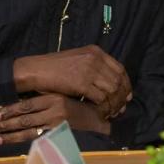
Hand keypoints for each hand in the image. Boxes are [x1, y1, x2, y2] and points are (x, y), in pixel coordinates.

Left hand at [0, 93, 110, 145]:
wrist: (101, 120)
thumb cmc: (83, 109)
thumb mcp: (65, 98)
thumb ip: (49, 100)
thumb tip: (27, 104)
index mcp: (54, 98)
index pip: (27, 103)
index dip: (10, 108)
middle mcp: (53, 109)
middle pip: (23, 116)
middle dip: (5, 121)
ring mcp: (55, 122)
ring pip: (27, 128)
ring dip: (8, 133)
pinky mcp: (58, 133)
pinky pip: (35, 137)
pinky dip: (19, 139)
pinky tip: (7, 141)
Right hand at [13, 45, 131, 118]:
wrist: (36, 70)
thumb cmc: (55, 67)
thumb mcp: (78, 58)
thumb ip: (94, 65)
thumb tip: (109, 82)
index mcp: (96, 51)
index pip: (120, 68)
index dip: (126, 83)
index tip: (127, 94)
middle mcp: (95, 59)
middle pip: (119, 80)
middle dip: (122, 96)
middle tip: (122, 107)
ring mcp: (89, 71)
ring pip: (112, 90)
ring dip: (114, 103)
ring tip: (113, 112)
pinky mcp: (82, 84)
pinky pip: (101, 98)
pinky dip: (103, 107)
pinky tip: (102, 112)